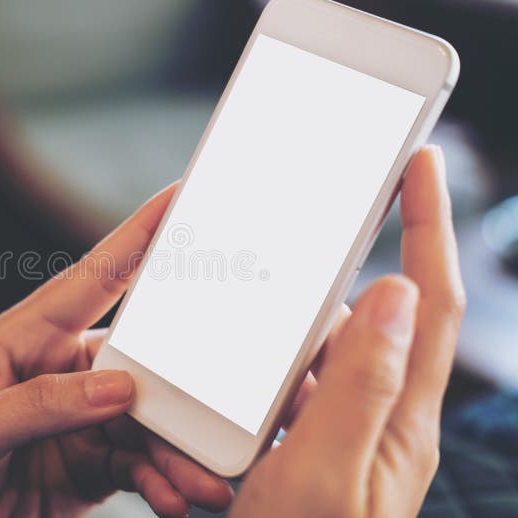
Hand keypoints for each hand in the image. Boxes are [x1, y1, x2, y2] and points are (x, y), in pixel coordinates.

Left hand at [0, 184, 232, 517]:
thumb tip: (118, 388)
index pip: (93, 277)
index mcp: (28, 338)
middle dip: (187, 383)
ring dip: (183, 451)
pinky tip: (177, 500)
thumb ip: (36, 406)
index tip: (181, 195)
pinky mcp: (96, 461)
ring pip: (153, 421)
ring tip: (208, 484)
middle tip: (228, 397)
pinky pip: (145, 464)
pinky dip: (166, 481)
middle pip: (143, 360)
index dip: (137, 235)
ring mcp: (84, 416)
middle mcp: (64, 370)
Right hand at [230, 146, 465, 516]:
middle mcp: (370, 420)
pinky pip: (271, 402)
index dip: (427, 227)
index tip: (418, 164)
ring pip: (301, 364)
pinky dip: (243, 399)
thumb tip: (393, 292)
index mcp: (395, 418)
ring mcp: (331, 438)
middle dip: (309, 303)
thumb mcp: (325, 477)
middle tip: (269, 288)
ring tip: (227, 412)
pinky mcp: (295, 454)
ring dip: (261, 365)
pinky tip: (213, 431)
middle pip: (350, 325)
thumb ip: (362, 386)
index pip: (427, 302)